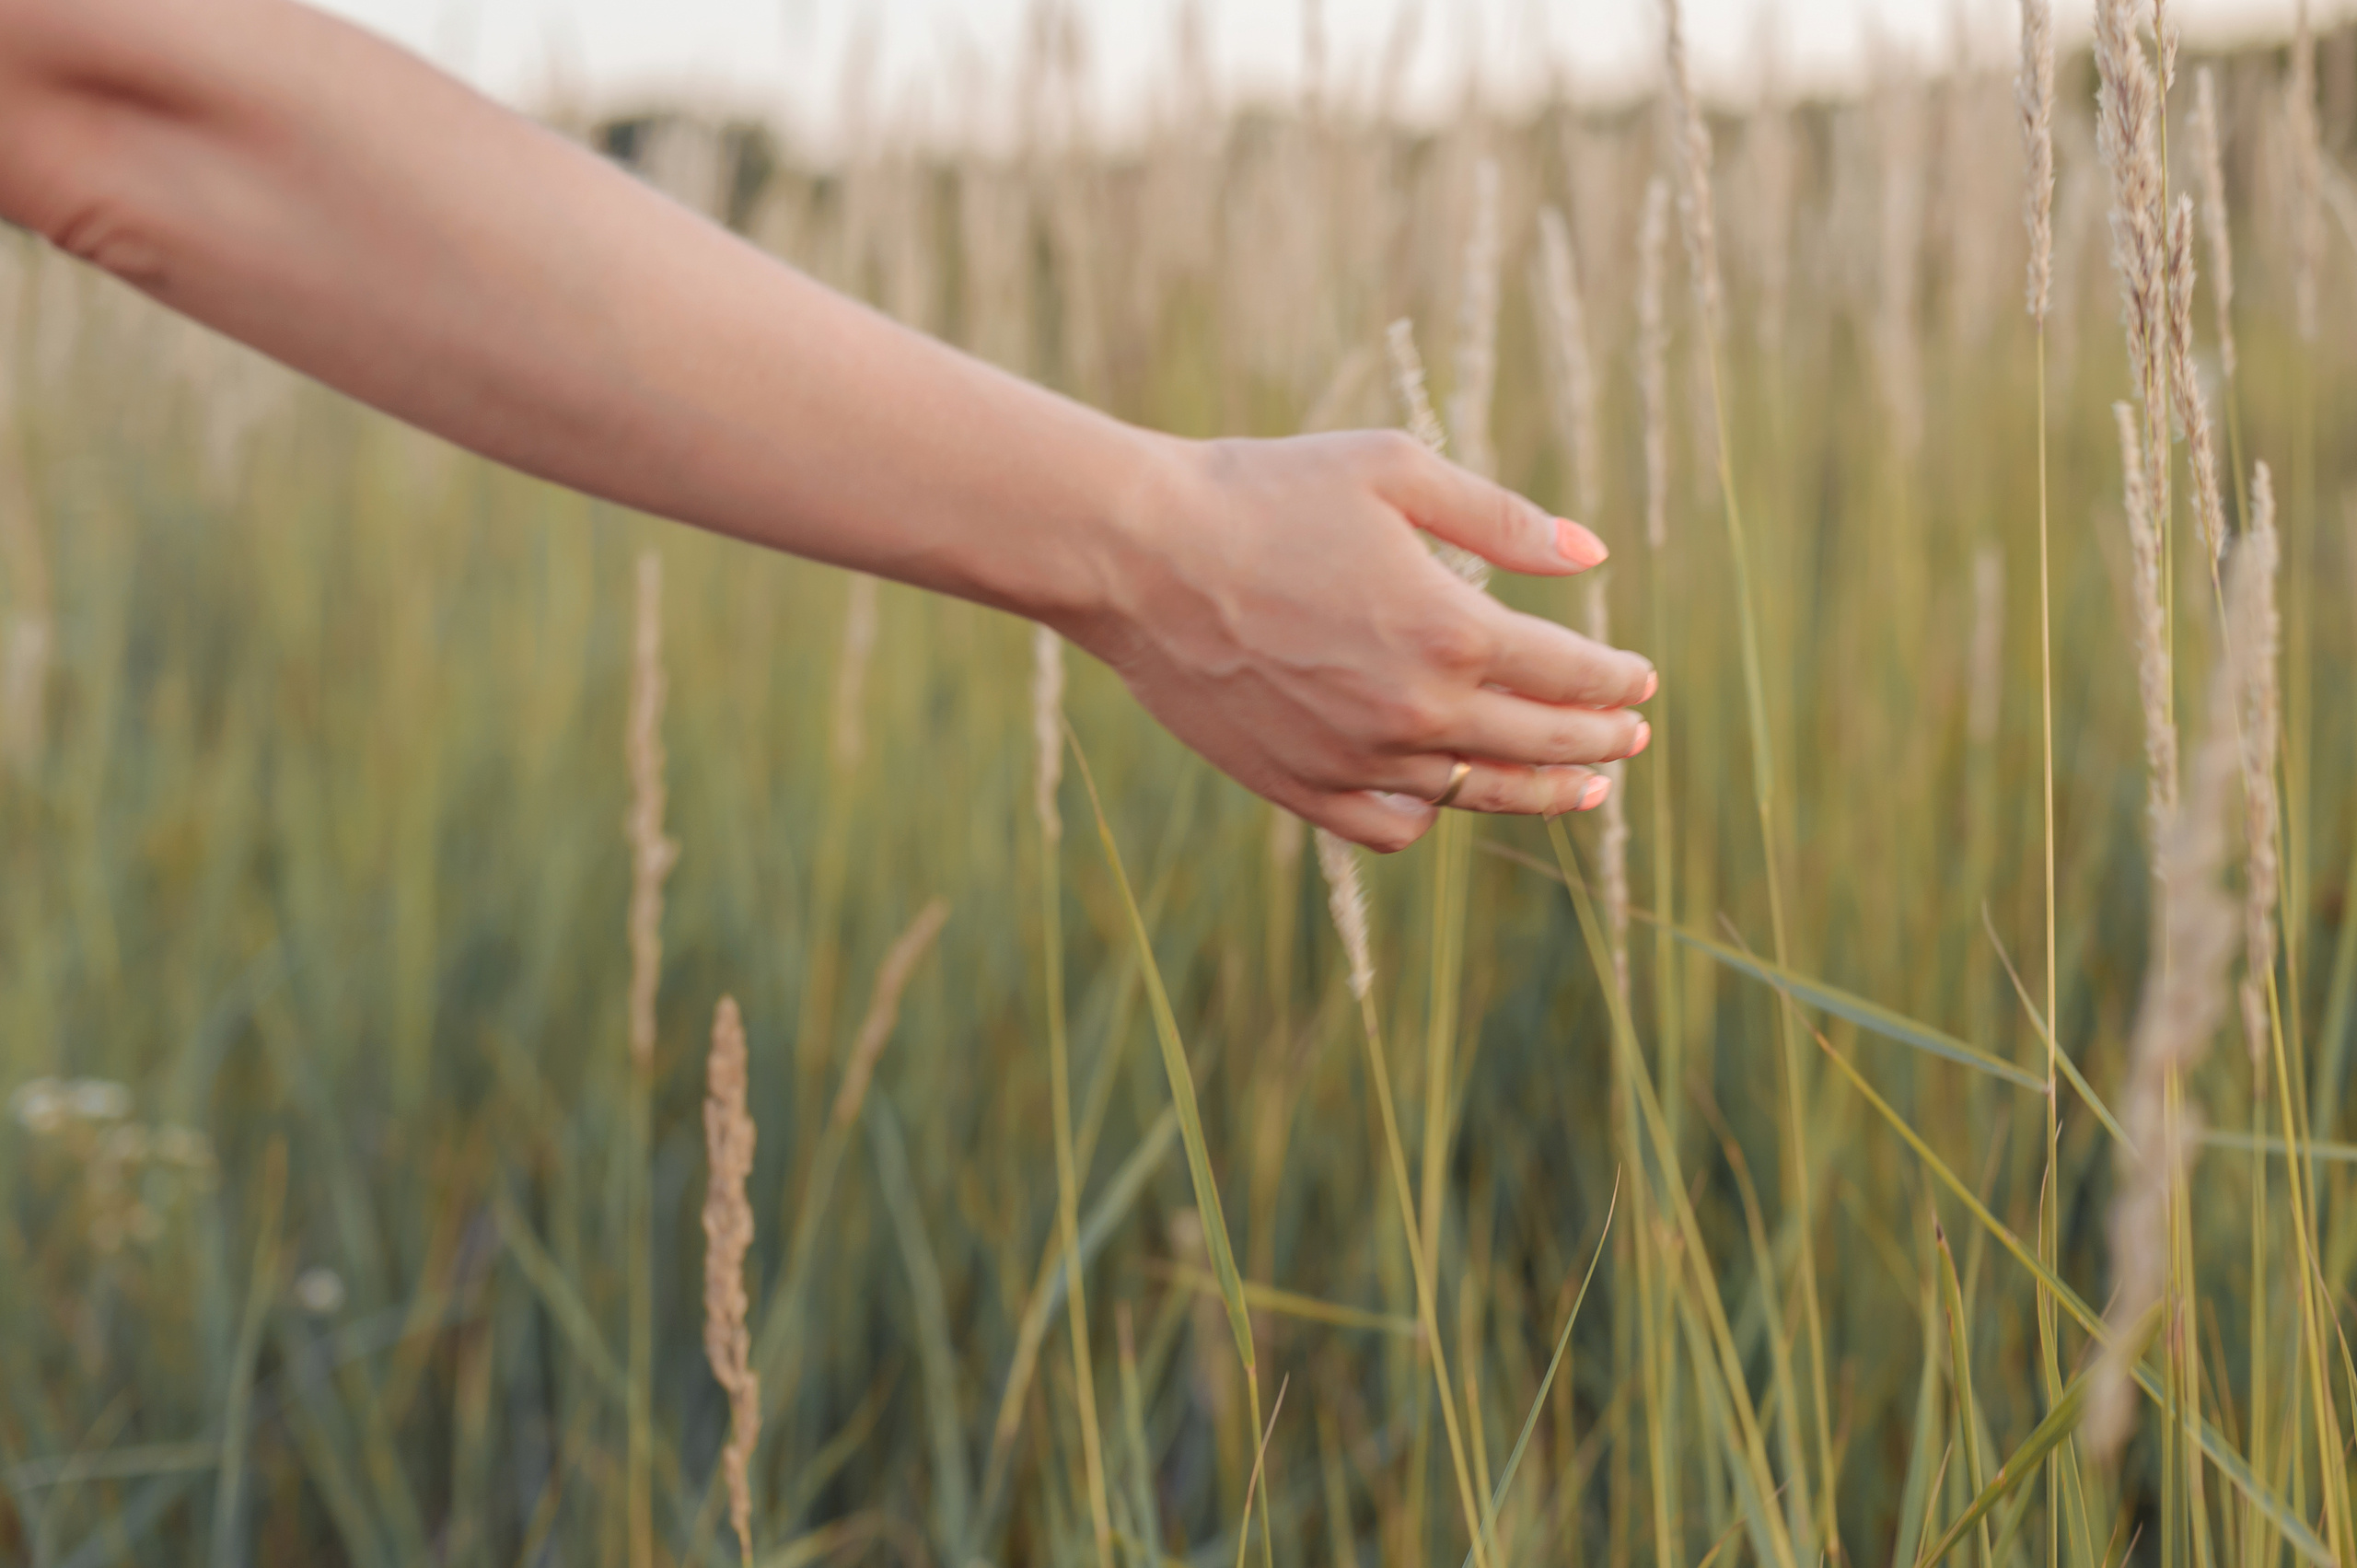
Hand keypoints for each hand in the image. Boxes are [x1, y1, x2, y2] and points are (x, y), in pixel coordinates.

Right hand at [1072, 431, 1655, 851]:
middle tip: (1631, 737)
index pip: (1570, 672)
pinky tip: (1452, 796)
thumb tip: (1593, 553)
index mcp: (1450, 629)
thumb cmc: (1264, 492)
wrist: (1138, 554)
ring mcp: (1356, 759)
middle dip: (1600, 741)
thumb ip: (1502, 518)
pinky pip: (1390, 826)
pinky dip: (1432, 816)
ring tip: (1580, 789)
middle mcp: (1414, 711)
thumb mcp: (1395, 470)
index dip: (1617, 678)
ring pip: (1477, 795)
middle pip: (1541, 745)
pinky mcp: (1299, 786)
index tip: (1641, 678)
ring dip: (1541, 792)